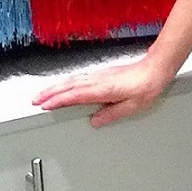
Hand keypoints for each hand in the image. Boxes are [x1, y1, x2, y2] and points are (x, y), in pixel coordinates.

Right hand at [32, 56, 174, 127]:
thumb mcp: (132, 107)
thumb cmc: (147, 86)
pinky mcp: (103, 74)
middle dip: (50, 93)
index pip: (75, 95)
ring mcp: (100, 75)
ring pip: (72, 81)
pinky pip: (80, 78)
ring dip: (56, 87)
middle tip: (36, 100)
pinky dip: (67, 83)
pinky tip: (65, 86)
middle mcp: (99, 80)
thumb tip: (95, 121)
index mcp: (103, 89)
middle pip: (68, 86)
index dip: (58, 100)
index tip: (45, 105)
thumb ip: (112, 114)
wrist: (156, 69)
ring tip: (44, 94)